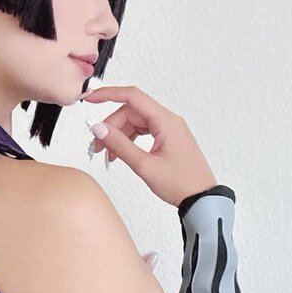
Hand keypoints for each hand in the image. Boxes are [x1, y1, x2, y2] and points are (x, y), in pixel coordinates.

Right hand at [81, 85, 217, 206]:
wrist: (201, 197)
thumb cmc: (181, 183)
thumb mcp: (145, 166)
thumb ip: (120, 145)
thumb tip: (99, 129)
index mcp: (166, 121)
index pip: (132, 97)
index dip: (109, 94)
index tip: (90, 98)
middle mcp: (168, 120)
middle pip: (131, 112)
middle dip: (111, 126)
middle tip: (98, 146)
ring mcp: (169, 129)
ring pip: (135, 122)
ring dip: (119, 135)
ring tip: (108, 154)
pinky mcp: (168, 138)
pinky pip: (143, 131)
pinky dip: (129, 140)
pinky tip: (121, 153)